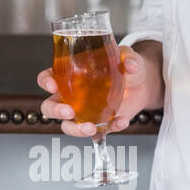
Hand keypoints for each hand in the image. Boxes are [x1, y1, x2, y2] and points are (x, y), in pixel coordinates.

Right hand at [37, 42, 163, 137]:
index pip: (48, 77)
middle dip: (56, 111)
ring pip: (68, 125)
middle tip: (68, 112)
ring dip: (76, 129)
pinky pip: (98, 133)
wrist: (143, 85)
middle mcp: (72, 96)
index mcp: (70, 75)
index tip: (52, 85)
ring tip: (91, 128)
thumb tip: (131, 65)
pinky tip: (121, 121)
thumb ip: (128, 58)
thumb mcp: (127, 56)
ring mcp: (84, 112)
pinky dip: (110, 129)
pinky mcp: (99, 124)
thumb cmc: (126, 67)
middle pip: (50, 106)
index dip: (46, 82)